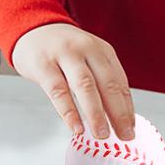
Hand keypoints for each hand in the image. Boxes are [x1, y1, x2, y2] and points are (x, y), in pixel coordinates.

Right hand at [10, 23, 135, 140]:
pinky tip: (75, 127)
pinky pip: (58, 90)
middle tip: (124, 136)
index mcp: (102, 50)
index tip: (131, 129)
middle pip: (107, 83)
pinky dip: (69, 111)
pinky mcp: (43, 64)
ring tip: (102, 134)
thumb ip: (101, 82)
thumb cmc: (64, 50)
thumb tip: (117, 117)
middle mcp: (86, 50)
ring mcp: (65, 55)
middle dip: (118, 113)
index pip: (120, 82)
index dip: (127, 108)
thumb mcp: (88, 58)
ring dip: (96, 113)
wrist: (33, 29)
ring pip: (85, 86)